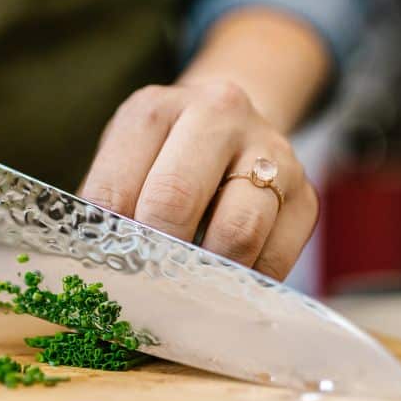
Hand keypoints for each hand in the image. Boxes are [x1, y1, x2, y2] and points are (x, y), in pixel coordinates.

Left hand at [79, 80, 317, 280]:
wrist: (235, 128)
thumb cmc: (163, 161)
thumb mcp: (126, 164)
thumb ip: (108, 210)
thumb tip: (95, 274)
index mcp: (155, 110)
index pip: (114, 189)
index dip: (106, 243)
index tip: (105, 275)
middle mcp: (218, 115)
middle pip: (175, 201)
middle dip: (154, 256)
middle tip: (145, 288)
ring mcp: (270, 152)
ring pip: (236, 233)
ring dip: (205, 276)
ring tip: (187, 290)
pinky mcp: (306, 196)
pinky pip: (274, 259)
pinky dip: (244, 284)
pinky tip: (225, 284)